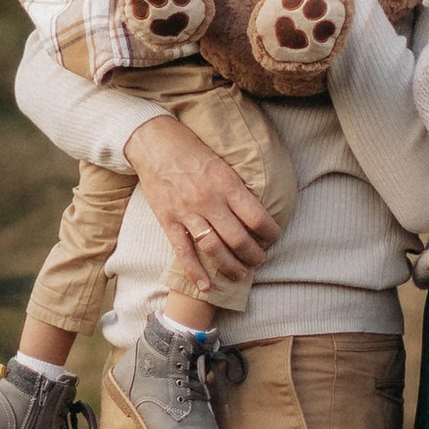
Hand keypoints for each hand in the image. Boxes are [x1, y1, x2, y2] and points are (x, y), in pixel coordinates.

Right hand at [125, 113, 279, 288]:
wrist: (154, 142)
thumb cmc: (191, 149)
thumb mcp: (222, 162)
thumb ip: (236, 188)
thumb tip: (256, 210)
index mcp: (227, 184)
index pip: (258, 218)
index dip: (271, 233)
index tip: (274, 238)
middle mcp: (209, 200)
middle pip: (239, 239)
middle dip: (254, 255)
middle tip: (259, 259)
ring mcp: (187, 212)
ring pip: (214, 249)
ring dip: (230, 267)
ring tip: (240, 274)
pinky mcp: (168, 220)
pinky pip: (183, 252)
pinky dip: (194, 272)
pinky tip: (205, 286)